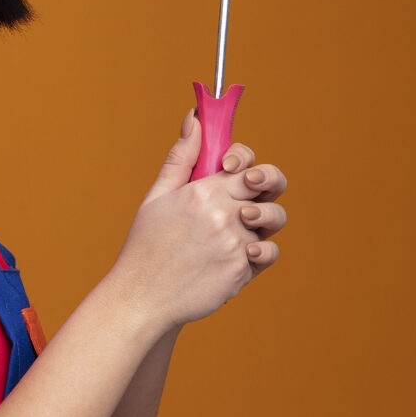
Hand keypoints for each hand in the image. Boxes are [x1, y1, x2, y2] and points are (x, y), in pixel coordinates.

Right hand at [101, 110, 288, 334]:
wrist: (142, 298)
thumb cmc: (146, 245)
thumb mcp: (157, 196)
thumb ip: (181, 158)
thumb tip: (195, 119)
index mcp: (202, 192)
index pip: (244, 161)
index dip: (244, 161)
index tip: (232, 169)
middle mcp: (224, 215)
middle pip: (270, 183)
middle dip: (267, 181)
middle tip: (251, 190)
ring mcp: (236, 244)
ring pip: (273, 220)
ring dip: (263, 220)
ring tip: (242, 227)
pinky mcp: (242, 270)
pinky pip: (268, 252)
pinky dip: (259, 251)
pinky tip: (239, 253)